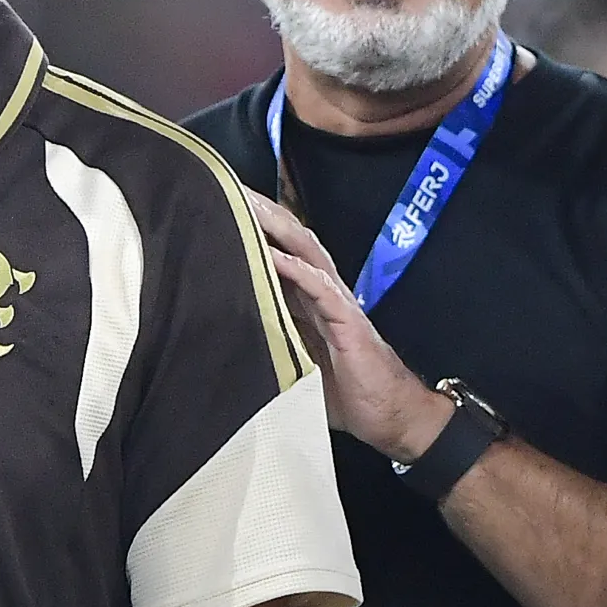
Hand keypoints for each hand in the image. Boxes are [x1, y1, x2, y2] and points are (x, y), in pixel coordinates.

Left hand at [245, 191, 454, 461]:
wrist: (389, 417)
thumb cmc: (341, 392)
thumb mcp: (293, 359)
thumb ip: (268, 337)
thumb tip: (221, 332)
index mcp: (307, 299)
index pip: (276, 252)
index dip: (250, 229)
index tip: (217, 205)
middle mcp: (322, 292)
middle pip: (289, 241)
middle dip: (260, 214)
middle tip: (225, 188)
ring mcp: (337, 304)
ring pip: (306, 253)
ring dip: (275, 228)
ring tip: (245, 206)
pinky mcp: (349, 322)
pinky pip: (322, 289)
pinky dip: (297, 270)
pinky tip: (274, 256)